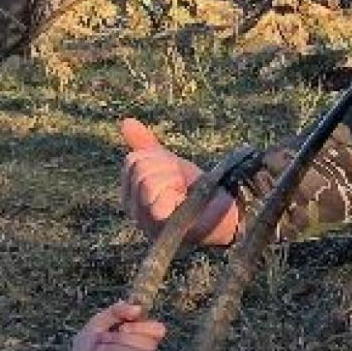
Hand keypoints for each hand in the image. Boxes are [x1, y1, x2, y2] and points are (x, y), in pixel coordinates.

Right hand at [118, 116, 238, 246]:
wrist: (224, 212)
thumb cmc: (197, 191)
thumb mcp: (170, 163)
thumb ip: (146, 146)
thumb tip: (126, 122)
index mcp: (131, 194)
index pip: (132, 161)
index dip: (158, 159)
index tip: (176, 172)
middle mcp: (133, 209)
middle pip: (139, 169)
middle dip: (167, 169)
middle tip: (183, 184)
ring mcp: (145, 221)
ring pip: (147, 182)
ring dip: (173, 181)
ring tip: (184, 194)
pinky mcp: (160, 228)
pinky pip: (156, 200)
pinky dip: (174, 195)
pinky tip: (186, 203)